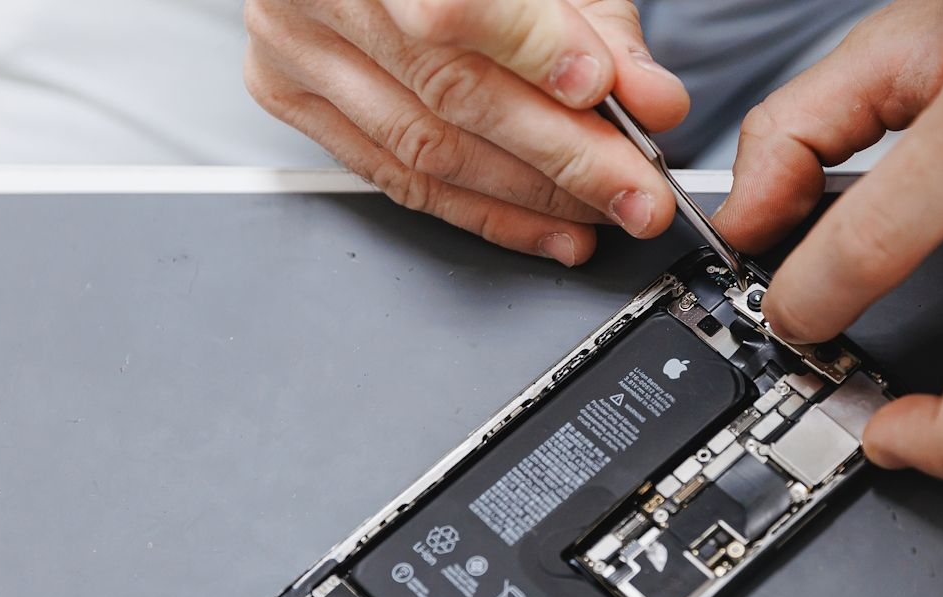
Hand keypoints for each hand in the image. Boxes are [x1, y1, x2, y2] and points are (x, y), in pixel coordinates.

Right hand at [244, 0, 688, 264]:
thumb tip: (653, 101)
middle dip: (560, 152)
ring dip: (528, 198)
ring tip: (601, 214)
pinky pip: (394, 177)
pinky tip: (541, 227)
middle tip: (632, 187)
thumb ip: (597, 27)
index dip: (532, 50)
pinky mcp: (289, 95)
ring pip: (423, 149)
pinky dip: (480, 211)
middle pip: (449, 91)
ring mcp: (293, 45)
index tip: (600, 89)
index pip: (450, 6)